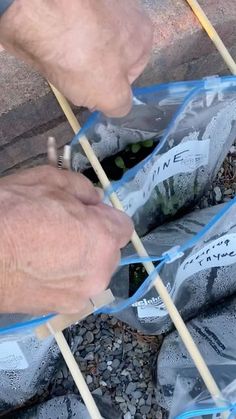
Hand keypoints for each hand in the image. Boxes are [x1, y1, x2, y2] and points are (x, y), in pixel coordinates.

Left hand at [0, 0, 152, 116]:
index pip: (131, 71)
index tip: (93, 94)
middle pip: (106, 53)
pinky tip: (45, 45)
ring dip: (71, 55)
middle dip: (90, 70)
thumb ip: (120, 106)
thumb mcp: (111, 97)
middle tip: (74, 79)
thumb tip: (118, 106)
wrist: (45, 13)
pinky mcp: (67, 2)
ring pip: (83, 40)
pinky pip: (62, 27)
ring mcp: (96, 3)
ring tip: (56, 62)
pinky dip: (54, 38)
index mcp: (142, 35)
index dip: (110, 87)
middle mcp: (124, 13)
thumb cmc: (87, 57)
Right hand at [0, 166, 132, 313]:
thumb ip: (82, 188)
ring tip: (47, 249)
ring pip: (92, 270)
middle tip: (62, 228)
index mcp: (102, 237)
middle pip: (109, 250)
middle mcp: (100, 270)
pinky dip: (65, 277)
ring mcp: (81, 294)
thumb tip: (95, 200)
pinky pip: (75, 287)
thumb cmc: (9, 213)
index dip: (104, 216)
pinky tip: (40, 268)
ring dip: (80, 259)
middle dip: (94, 237)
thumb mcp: (46, 181)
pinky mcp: (61, 309)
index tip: (85, 212)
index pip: (123, 225)